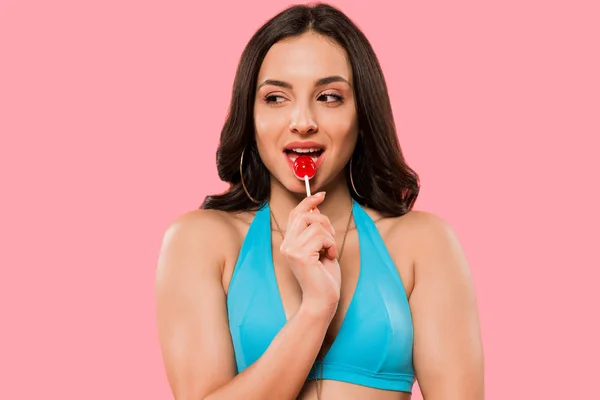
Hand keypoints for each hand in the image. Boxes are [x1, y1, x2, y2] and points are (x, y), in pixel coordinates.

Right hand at [279, 192, 340, 317]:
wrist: (322, 300)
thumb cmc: (324, 277)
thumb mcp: (320, 248)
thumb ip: (315, 230)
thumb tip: (315, 209)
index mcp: (289, 242)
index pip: (295, 214)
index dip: (308, 202)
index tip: (321, 195)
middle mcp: (286, 245)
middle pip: (304, 215)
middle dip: (323, 221)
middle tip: (331, 238)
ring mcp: (291, 250)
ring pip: (315, 225)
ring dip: (329, 237)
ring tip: (330, 251)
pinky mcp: (300, 255)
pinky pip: (321, 236)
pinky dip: (331, 245)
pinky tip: (329, 257)